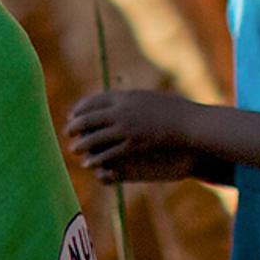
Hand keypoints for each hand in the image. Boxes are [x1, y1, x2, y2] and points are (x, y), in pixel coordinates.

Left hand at [65, 88, 199, 183]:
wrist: (191, 125)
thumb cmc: (177, 111)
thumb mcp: (151, 99)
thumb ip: (134, 99)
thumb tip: (125, 98)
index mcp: (125, 96)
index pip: (94, 100)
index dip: (81, 108)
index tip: (73, 114)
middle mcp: (122, 111)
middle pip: (90, 118)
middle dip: (76, 126)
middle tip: (67, 132)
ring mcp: (127, 128)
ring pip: (96, 138)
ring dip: (82, 144)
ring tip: (74, 149)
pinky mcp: (133, 145)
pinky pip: (109, 153)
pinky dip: (97, 158)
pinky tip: (90, 163)